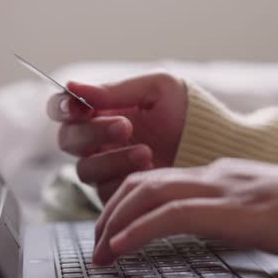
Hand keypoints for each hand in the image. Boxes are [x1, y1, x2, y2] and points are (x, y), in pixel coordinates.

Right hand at [46, 73, 187, 200]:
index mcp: (101, 110)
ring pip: (84, 169)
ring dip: (112, 159)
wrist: (215, 145)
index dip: (62, 108)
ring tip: (146, 151)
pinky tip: (150, 168)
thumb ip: (115, 89)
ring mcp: (106, 168)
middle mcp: (97, 140)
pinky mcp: (119, 193)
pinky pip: (104, 191)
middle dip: (93, 132)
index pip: (62, 109)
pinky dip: (124, 178)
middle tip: (125, 126)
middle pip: (67, 140)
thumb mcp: (157, 88)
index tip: (79, 107)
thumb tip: (71, 84)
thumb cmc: (187, 111)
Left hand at [93, 158, 277, 264]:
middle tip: (96, 244)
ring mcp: (223, 187)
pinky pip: (172, 215)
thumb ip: (230, 215)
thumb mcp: (261, 213)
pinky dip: (139, 231)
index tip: (111, 231)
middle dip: (110, 212)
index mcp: (222, 174)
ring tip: (100, 252)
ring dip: (115, 223)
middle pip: (142, 182)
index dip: (126, 203)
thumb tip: (206, 231)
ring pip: (149, 193)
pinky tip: (122, 248)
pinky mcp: (232, 209)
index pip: (158, 179)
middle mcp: (215, 174)